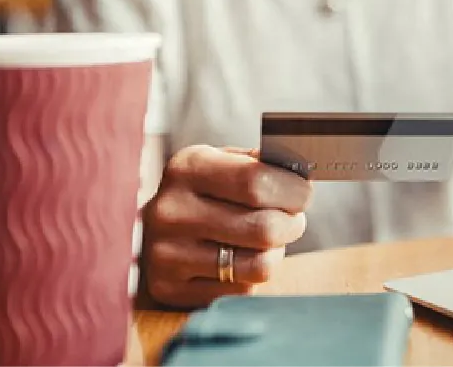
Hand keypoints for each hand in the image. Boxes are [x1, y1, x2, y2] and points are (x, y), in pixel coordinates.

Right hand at [141, 145, 312, 307]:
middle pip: (264, 228)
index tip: (303, 193)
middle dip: (292, 224)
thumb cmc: (202, 191)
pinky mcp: (170, 289)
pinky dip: (252, 276)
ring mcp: (166, 254)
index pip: (257, 181)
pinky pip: (241, 290)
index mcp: (187, 168)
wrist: (148, 228)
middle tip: (292, 219)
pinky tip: (241, 259)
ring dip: (277, 253)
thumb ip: (259, 164)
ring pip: (258, 265)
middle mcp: (171, 210)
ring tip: (270, 241)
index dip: (293, 191)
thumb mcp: (220, 162)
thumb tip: (301, 173)